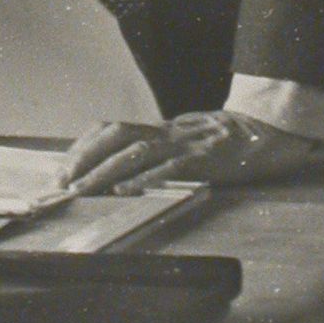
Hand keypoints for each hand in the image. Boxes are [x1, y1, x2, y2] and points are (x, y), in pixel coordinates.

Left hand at [58, 112, 316, 194]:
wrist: (262, 134)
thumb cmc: (219, 144)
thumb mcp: (181, 143)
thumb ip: (156, 152)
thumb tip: (118, 171)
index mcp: (157, 130)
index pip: (110, 130)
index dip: (83, 146)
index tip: (62, 168)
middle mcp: (165, 133)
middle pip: (115, 136)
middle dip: (84, 157)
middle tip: (62, 182)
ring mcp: (182, 145)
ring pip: (135, 153)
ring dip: (103, 172)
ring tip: (82, 190)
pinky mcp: (202, 160)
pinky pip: (168, 169)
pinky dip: (144, 180)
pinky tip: (124, 192)